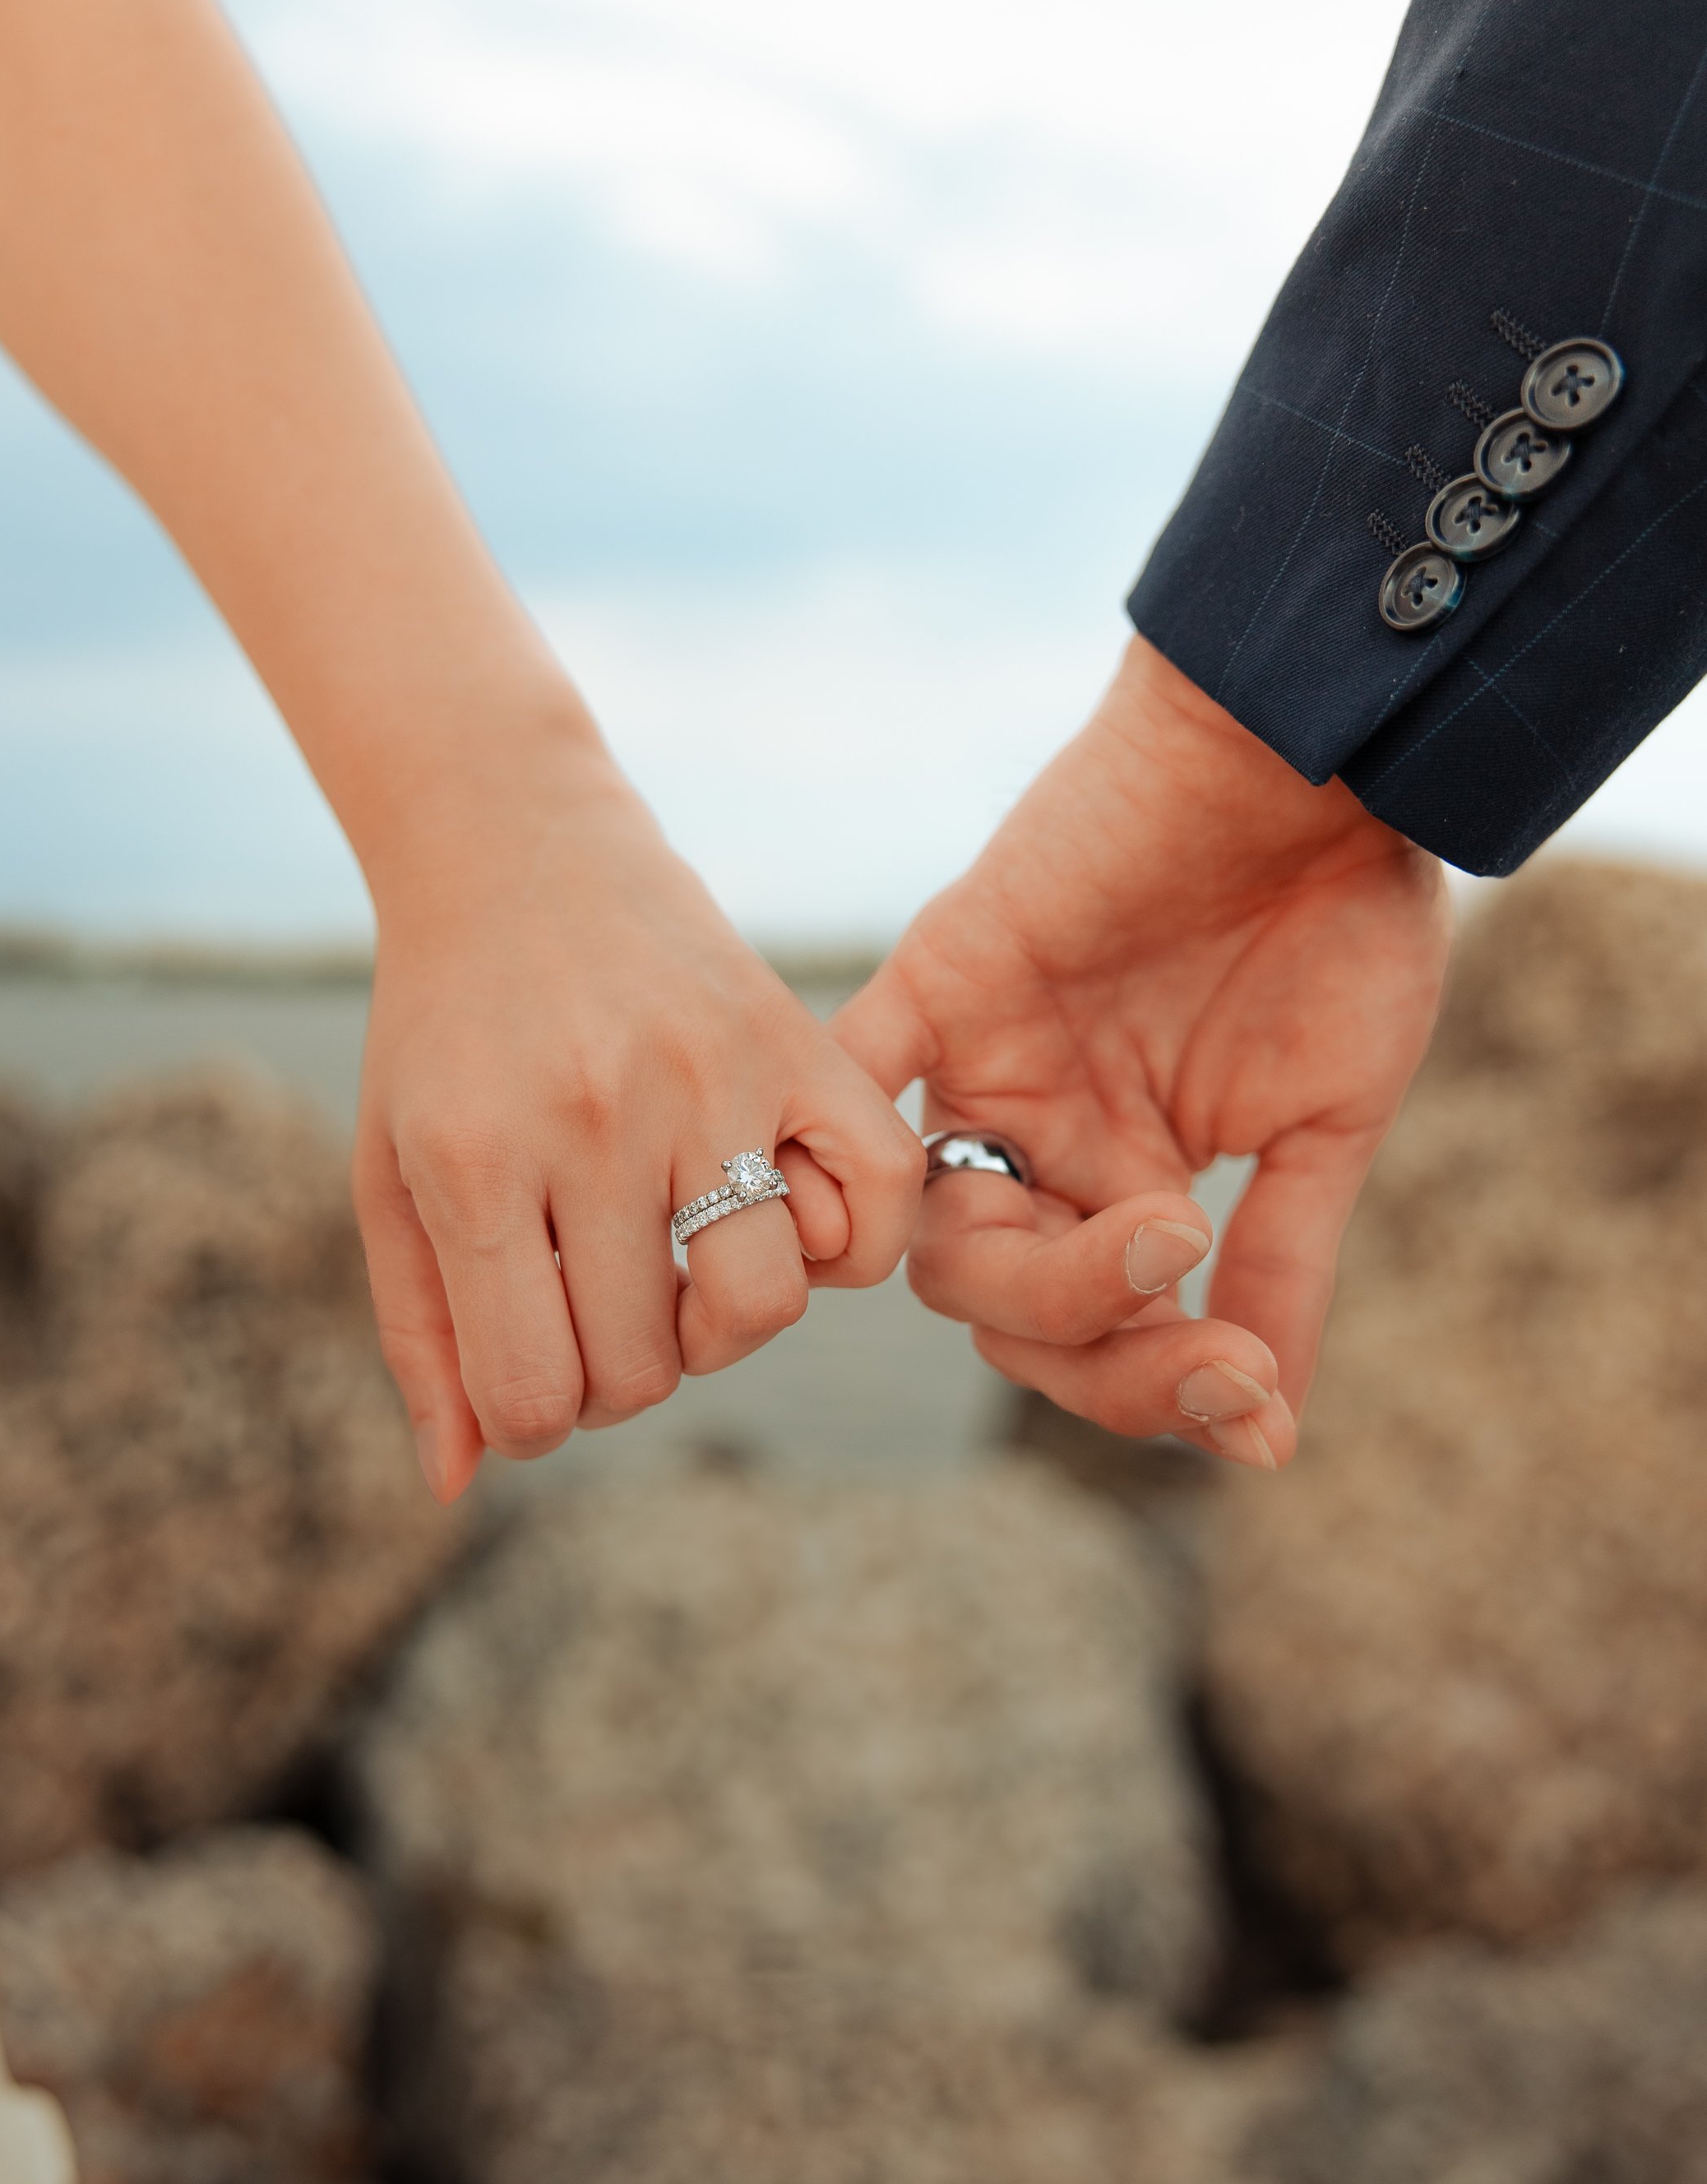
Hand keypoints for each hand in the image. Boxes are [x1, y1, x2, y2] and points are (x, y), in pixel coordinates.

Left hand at [354, 714, 924, 1502]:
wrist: (513, 846)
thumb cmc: (441, 1031)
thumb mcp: (388, 1176)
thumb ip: (421, 1335)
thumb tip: (463, 1483)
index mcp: (477, 1161)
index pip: (535, 1395)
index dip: (535, 1420)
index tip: (531, 1367)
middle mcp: (598, 1121)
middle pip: (647, 1368)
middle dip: (617, 1371)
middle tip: (596, 1302)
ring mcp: (709, 1078)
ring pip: (764, 1308)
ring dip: (718, 1327)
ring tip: (676, 1265)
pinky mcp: (797, 1040)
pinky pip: (878, 1206)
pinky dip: (845, 1247)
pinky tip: (776, 1210)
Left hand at [833, 636, 1450, 1466]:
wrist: (1323, 753)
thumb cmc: (1342, 915)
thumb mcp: (1329, 1117)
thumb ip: (1283, 1261)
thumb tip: (1266, 1429)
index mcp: (1125, 1174)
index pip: (1090, 1331)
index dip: (1156, 1388)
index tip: (1254, 1405)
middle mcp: (1040, 1135)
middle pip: (997, 1305)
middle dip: (1105, 1353)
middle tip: (1215, 1348)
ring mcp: (985, 1063)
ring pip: (933, 1236)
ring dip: (1043, 1281)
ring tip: (1167, 1236)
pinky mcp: (943, 977)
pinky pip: (851, 1073)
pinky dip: (841, 1144)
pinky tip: (891, 1215)